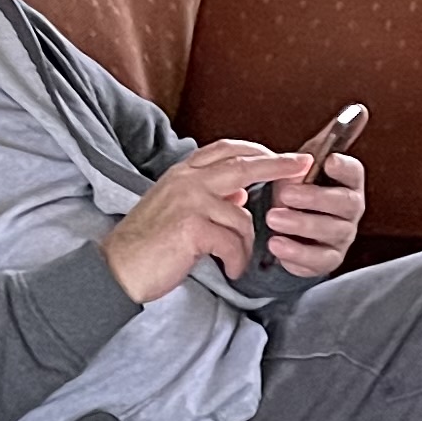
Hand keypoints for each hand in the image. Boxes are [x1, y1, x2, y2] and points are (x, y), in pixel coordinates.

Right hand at [101, 142, 297, 302]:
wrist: (118, 269)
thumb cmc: (148, 244)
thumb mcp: (177, 210)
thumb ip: (207, 197)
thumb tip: (239, 194)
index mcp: (182, 173)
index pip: (225, 150)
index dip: (257, 150)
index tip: (283, 154)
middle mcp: (186, 180)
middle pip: (243, 164)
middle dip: (277, 164)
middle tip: (303, 165)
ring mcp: (189, 201)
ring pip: (242, 216)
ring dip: (246, 244)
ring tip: (235, 262)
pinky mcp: (192, 227)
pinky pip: (233, 242)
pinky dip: (237, 260)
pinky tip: (230, 270)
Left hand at [255, 148, 364, 279]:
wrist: (287, 224)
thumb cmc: (300, 188)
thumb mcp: (308, 162)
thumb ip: (326, 140)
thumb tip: (357, 109)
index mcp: (348, 182)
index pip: (354, 172)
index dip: (344, 167)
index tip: (328, 160)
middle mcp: (351, 210)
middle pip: (344, 203)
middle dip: (315, 198)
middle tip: (286, 194)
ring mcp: (342, 236)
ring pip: (330, 231)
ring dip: (301, 224)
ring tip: (272, 219)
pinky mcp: (327, 258)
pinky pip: (317, 260)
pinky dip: (296, 252)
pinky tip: (276, 244)